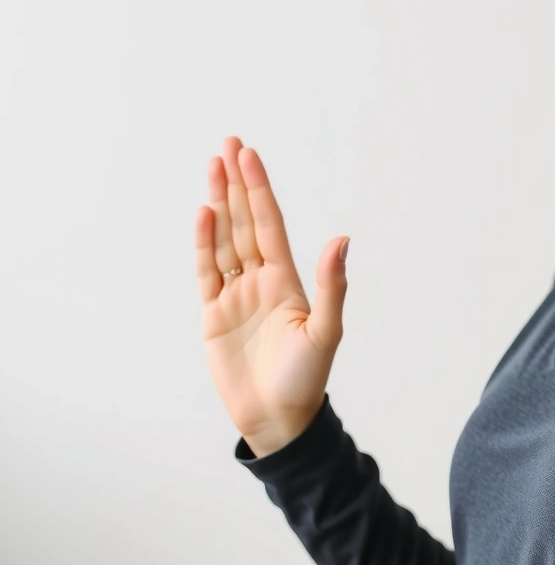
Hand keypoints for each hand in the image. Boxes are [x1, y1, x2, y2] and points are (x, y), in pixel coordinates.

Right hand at [195, 136, 350, 454]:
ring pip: (224, 238)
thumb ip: (332, 285)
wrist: (278, 420)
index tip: (249, 154)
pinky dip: (203, 243)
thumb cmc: (307, 378)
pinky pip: (206, 271)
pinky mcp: (213, 315)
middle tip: (229, 143)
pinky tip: (202, 214)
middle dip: (236, 182)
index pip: (269, 222)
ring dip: (218, 203)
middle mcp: (260, 278)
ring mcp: (235, 294)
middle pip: (244, 220)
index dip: (259, 188)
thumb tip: (342, 239)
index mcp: (286, 277)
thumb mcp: (325, 331)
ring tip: (212, 166)